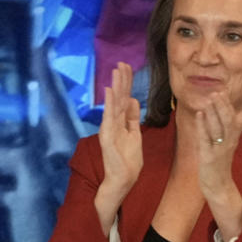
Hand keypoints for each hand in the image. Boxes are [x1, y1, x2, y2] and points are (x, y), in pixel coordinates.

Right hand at [92, 62, 143, 236]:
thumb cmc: (128, 160)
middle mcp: (113, 122)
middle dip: (121, 80)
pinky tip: (110, 90)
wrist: (123, 179)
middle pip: (119, 97)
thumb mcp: (135, 134)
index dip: (126, 83)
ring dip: (115, 86)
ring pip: (113, 103)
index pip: (124, 98)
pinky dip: (110, 103)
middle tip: (122, 62)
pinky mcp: (107, 136)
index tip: (127, 67)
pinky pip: (109, 116)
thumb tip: (132, 99)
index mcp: (121, 122)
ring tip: (116, 71)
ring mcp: (109, 128)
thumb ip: (132, 117)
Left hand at [192, 94, 241, 241]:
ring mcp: (219, 150)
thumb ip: (238, 126)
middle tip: (216, 92)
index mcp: (233, 138)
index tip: (223, 90)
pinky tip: (199, 115)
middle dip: (222, 106)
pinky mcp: (209, 157)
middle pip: (228, 121)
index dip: (228, 105)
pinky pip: (206, 139)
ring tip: (208, 99)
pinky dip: (202, 126)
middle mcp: (228, 142)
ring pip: (218, 128)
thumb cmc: (222, 163)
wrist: (219, 187)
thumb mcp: (231, 143)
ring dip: (213, 113)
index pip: (233, 118)